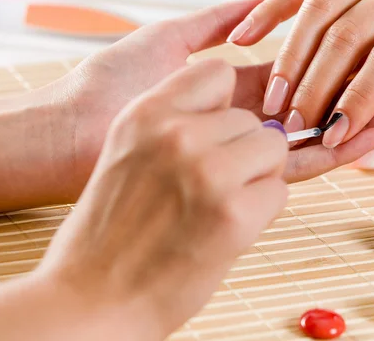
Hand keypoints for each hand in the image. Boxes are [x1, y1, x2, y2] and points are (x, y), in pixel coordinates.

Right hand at [38, 59, 288, 339]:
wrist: (94, 298)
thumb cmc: (113, 232)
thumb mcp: (129, 154)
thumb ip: (178, 126)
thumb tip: (244, 119)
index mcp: (147, 113)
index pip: (219, 74)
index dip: (226, 105)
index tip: (219, 132)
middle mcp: (177, 134)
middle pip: (253, 120)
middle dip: (244, 151)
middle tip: (213, 187)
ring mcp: (208, 171)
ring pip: (274, 150)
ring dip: (258, 178)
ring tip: (221, 206)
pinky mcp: (234, 213)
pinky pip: (280, 191)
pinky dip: (264, 211)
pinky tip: (227, 230)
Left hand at [49, 0, 373, 188]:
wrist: (70, 139)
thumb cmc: (107, 89)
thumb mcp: (167, 44)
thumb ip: (213, 29)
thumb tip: (252, 10)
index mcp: (228, 89)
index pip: (300, 74)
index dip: (342, 63)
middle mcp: (240, 123)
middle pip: (315, 104)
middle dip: (364, 94)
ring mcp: (240, 155)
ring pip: (316, 137)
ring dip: (363, 121)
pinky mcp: (236, 185)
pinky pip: (296, 167)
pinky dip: (336, 152)